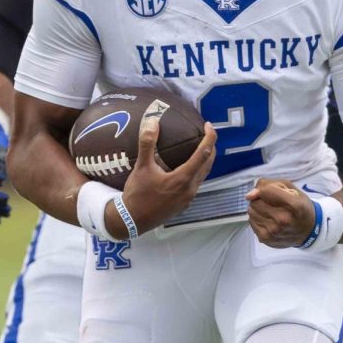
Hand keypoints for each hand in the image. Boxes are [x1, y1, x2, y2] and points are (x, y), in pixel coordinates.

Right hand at [109, 117, 215, 235]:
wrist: (132, 221)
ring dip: (205, 160)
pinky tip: (187, 166)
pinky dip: (197, 170)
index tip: (208, 125)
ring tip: (199, 147)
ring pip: (203, 174)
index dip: (210, 137)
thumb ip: (147, 143)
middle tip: (205, 133)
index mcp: (183, 179)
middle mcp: (190, 189)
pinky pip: (196, 183)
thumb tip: (152, 121)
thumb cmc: (137, 194)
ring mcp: (188, 198)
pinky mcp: (184, 204)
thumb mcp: (141, 167)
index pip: (204, 154)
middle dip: (210, 147)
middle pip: (208, 164)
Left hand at [245, 179, 317, 247]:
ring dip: (258, 209)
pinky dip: (257, 218)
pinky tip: (267, 219)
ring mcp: (273, 231)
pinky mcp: (266, 238)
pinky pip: (251, 221)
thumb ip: (268, 185)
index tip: (270, 192)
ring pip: (251, 211)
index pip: (266, 191)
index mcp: (294, 205)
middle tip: (271, 203)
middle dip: (260, 199)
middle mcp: (283, 220)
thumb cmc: (299, 206)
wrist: (308, 230)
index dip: (265, 189)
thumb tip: (249, 195)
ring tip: (270, 211)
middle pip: (256, 202)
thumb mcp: (290, 188)